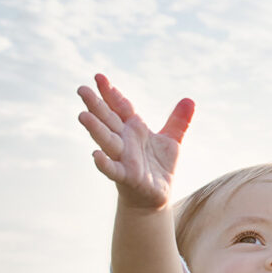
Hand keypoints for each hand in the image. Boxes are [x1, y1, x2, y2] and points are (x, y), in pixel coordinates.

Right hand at [77, 73, 194, 209]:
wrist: (156, 196)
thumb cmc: (158, 166)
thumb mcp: (171, 141)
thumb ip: (178, 121)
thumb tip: (190, 100)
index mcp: (134, 129)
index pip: (120, 107)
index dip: (111, 93)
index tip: (99, 77)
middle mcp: (125, 141)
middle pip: (108, 120)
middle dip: (96, 105)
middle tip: (81, 89)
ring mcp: (123, 158)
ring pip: (107, 141)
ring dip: (95, 129)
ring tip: (83, 115)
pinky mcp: (127, 177)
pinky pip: (113, 169)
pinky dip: (104, 163)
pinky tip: (95, 155)